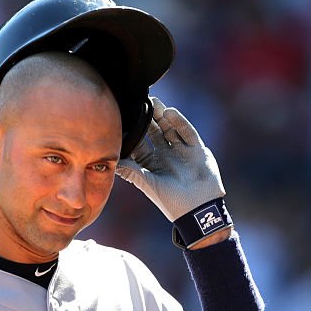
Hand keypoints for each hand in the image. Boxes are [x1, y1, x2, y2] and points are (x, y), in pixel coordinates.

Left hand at [116, 97, 224, 221]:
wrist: (199, 208)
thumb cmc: (171, 201)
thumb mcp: (148, 184)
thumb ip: (131, 171)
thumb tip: (110, 162)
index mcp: (151, 164)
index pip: (140, 143)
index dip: (133, 131)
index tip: (125, 116)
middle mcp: (165, 155)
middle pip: (154, 132)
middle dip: (148, 118)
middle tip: (140, 102)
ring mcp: (181, 151)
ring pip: (170, 128)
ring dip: (162, 116)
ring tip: (154, 102)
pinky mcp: (197, 149)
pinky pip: (187, 132)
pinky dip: (179, 122)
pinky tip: (170, 112)